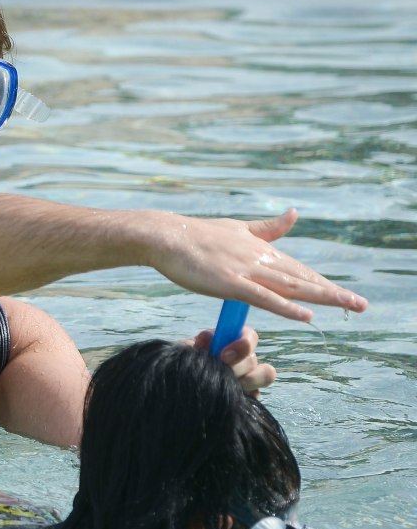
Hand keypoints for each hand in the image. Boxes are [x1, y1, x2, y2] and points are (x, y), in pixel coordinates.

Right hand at [149, 208, 367, 321]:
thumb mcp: (238, 228)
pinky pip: (262, 297)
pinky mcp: (229, 282)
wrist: (167, 236)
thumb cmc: (197, 235)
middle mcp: (259, 258)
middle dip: (333, 292)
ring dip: (321, 297)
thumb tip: (295, 213)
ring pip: (290, 287)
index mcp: (261, 248)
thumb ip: (267, 227)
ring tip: (347, 306)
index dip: (322, 282)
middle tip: (360, 305)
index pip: (298, 269)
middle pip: (301, 279)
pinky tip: (305, 315)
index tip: (345, 295)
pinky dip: (285, 307)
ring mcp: (245, 270)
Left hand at [192, 326, 274, 394]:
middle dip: (236, 366)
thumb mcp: (187, 353)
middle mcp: (244, 358)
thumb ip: (198, 344)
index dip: (243, 343)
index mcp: (231, 342)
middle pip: (252, 359)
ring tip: (229, 386)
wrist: (183, 389)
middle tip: (220, 371)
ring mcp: (251, 377)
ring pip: (266, 374)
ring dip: (249, 380)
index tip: (223, 354)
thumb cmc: (187, 365)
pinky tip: (229, 399)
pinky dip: (247, 396)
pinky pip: (259, 394)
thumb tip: (207, 338)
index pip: (249, 335)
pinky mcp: (251, 395)